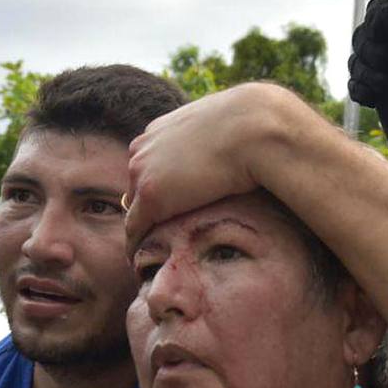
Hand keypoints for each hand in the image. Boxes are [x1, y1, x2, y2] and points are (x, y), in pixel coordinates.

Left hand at [124, 82, 301, 250]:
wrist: (255, 129)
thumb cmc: (254, 126)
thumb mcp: (224, 127)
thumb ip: (215, 138)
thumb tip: (233, 147)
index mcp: (160, 130)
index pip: (150, 164)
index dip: (161, 188)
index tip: (171, 208)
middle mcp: (143, 148)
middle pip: (136, 187)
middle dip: (148, 208)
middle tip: (159, 234)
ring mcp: (143, 173)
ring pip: (133, 209)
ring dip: (143, 229)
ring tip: (151, 253)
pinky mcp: (152, 198)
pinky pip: (135, 229)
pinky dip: (137, 246)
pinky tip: (144, 262)